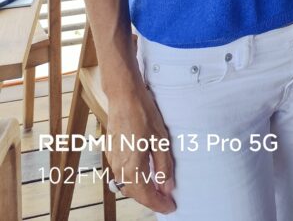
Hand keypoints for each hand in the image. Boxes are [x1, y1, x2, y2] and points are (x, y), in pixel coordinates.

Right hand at [105, 80, 175, 213]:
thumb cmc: (143, 114)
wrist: (123, 96)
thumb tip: (167, 187)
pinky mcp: (110, 152)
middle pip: (134, 193)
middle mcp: (119, 167)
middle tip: (166, 200)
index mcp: (132, 166)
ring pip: (126, 185)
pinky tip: (143, 174)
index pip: (146, 195)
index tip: (170, 207)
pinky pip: (121, 174)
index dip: (159, 204)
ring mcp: (112, 160)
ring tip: (157, 189)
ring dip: (141, 191)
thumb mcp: (160, 139)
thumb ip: (163, 166)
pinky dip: (133, 180)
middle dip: (150, 199)